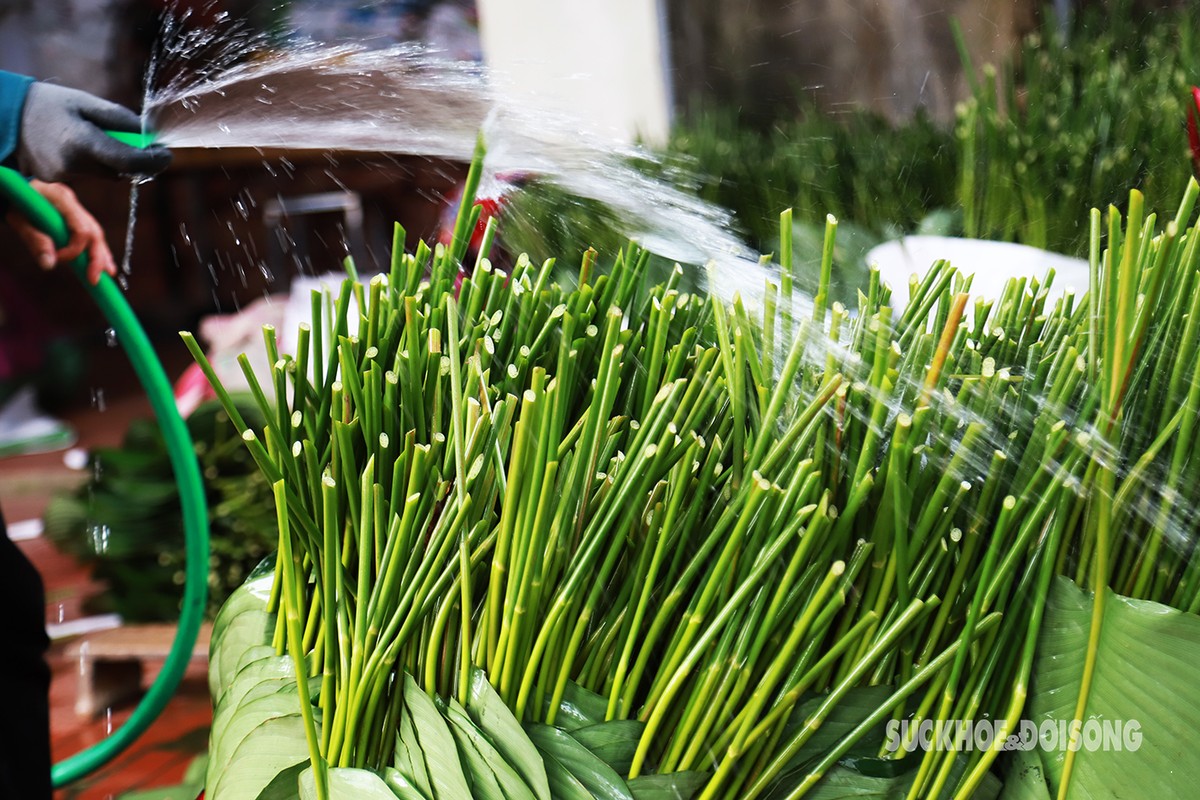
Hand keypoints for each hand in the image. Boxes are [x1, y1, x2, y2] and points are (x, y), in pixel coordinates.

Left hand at [6, 180, 115, 284]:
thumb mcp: (19, 220)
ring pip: (97, 234)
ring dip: (102, 256)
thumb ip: (35, 240)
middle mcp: (74, 204)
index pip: (81, 229)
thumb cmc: (16, 202)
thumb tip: (49, 265)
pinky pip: (92, 235)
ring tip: (106, 274)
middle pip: (95, 232)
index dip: (74, 249)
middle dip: (97, 257)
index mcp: (61, 199)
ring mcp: (77, 210)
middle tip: (94, 279)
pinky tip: (104, 265)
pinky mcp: (76, 217)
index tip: (59, 259)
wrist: (14, 187)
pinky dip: (98, 250)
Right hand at [18, 83, 171, 180]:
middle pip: (122, 171)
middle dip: (137, 160)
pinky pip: (90, 173)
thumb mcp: (85, 102)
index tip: (167, 154)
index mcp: (81, 142)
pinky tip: (78, 144)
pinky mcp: (58, 180)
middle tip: (147, 145)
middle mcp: (73, 164)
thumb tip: (150, 134)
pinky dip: (95, 162)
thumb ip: (120, 119)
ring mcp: (64, 175)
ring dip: (114, 160)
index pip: (129, 161)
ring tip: (96, 135)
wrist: (5, 117)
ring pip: (106, 174)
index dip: (154, 161)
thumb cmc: (48, 104)